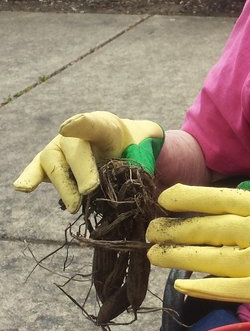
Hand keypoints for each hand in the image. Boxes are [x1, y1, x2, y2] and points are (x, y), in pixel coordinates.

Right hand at [14, 111, 163, 212]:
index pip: (93, 123)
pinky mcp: (49, 164)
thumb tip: (135, 178)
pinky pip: (37, 169)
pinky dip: (29, 177)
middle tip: (89, 191)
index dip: (80, 125)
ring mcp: (60, 147)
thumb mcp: (146, 145)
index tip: (67, 129)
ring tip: (74, 206)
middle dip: (81, 170)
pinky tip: (23, 188)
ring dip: (63, 185)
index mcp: (104, 126)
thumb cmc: (134, 146)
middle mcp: (76, 134)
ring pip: (54, 163)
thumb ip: (144, 154)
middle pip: (74, 149)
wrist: (122, 147)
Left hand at [146, 181, 249, 319]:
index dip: (189, 198)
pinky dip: (202, 284)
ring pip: (210, 257)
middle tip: (150, 229)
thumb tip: (243, 200)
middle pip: (207, 228)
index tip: (166, 197)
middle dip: (176, 229)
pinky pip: (227, 288)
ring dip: (179, 255)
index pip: (220, 199)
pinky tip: (182, 283)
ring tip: (156, 252)